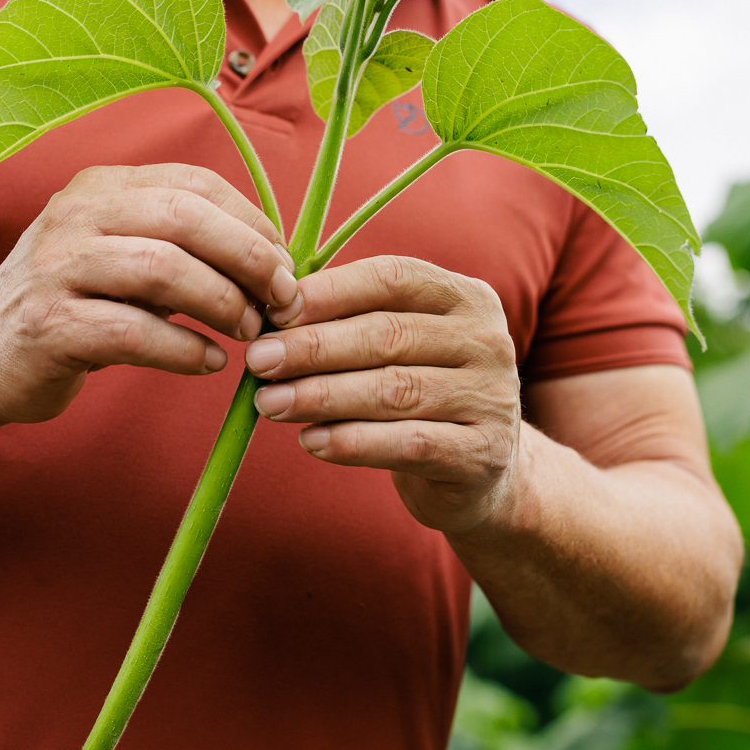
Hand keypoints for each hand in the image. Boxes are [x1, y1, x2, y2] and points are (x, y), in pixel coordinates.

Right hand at [0, 164, 296, 426]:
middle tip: (284, 300)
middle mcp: (77, 215)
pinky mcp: (48, 326)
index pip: (195, 184)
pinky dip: (185, 351)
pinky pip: (134, 334)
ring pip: (162, 270)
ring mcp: (56, 268)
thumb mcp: (122, 255)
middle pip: (185, 219)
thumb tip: (277, 263)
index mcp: (103, 186)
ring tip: (250, 332)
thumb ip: (184, 247)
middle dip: (249, 258)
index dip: (253, 223)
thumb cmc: (74, 303)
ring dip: (222, 304)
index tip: (286, 265)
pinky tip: (210, 363)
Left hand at [245, 256, 520, 535]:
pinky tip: (310, 441)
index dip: (330, 292)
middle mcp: (487, 341)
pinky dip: (352, 442)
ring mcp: (491, 399)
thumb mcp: (402, 346)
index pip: (393, 278)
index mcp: (465, 297)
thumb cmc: (421, 393)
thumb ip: (352, 322)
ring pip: (394, 390)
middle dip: (314, 347)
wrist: (481, 471)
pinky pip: (408, 444)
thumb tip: (272, 312)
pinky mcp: (481, 455)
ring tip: (269, 403)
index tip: (274, 310)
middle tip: (259, 360)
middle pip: (388, 335)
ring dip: (321, 395)